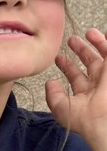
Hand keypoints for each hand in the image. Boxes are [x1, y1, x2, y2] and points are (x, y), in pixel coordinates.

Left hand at [46, 29, 106, 144]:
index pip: (75, 76)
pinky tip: (103, 33)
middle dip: (81, 50)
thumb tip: (50, 82)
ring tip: (89, 32)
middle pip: (89, 63)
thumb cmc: (83, 118)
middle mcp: (98, 84)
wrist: (103, 118)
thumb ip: (53, 95)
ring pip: (103, 56)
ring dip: (97, 43)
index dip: (66, 66)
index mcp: (85, 93)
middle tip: (71, 39)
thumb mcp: (61, 107)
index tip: (58, 57)